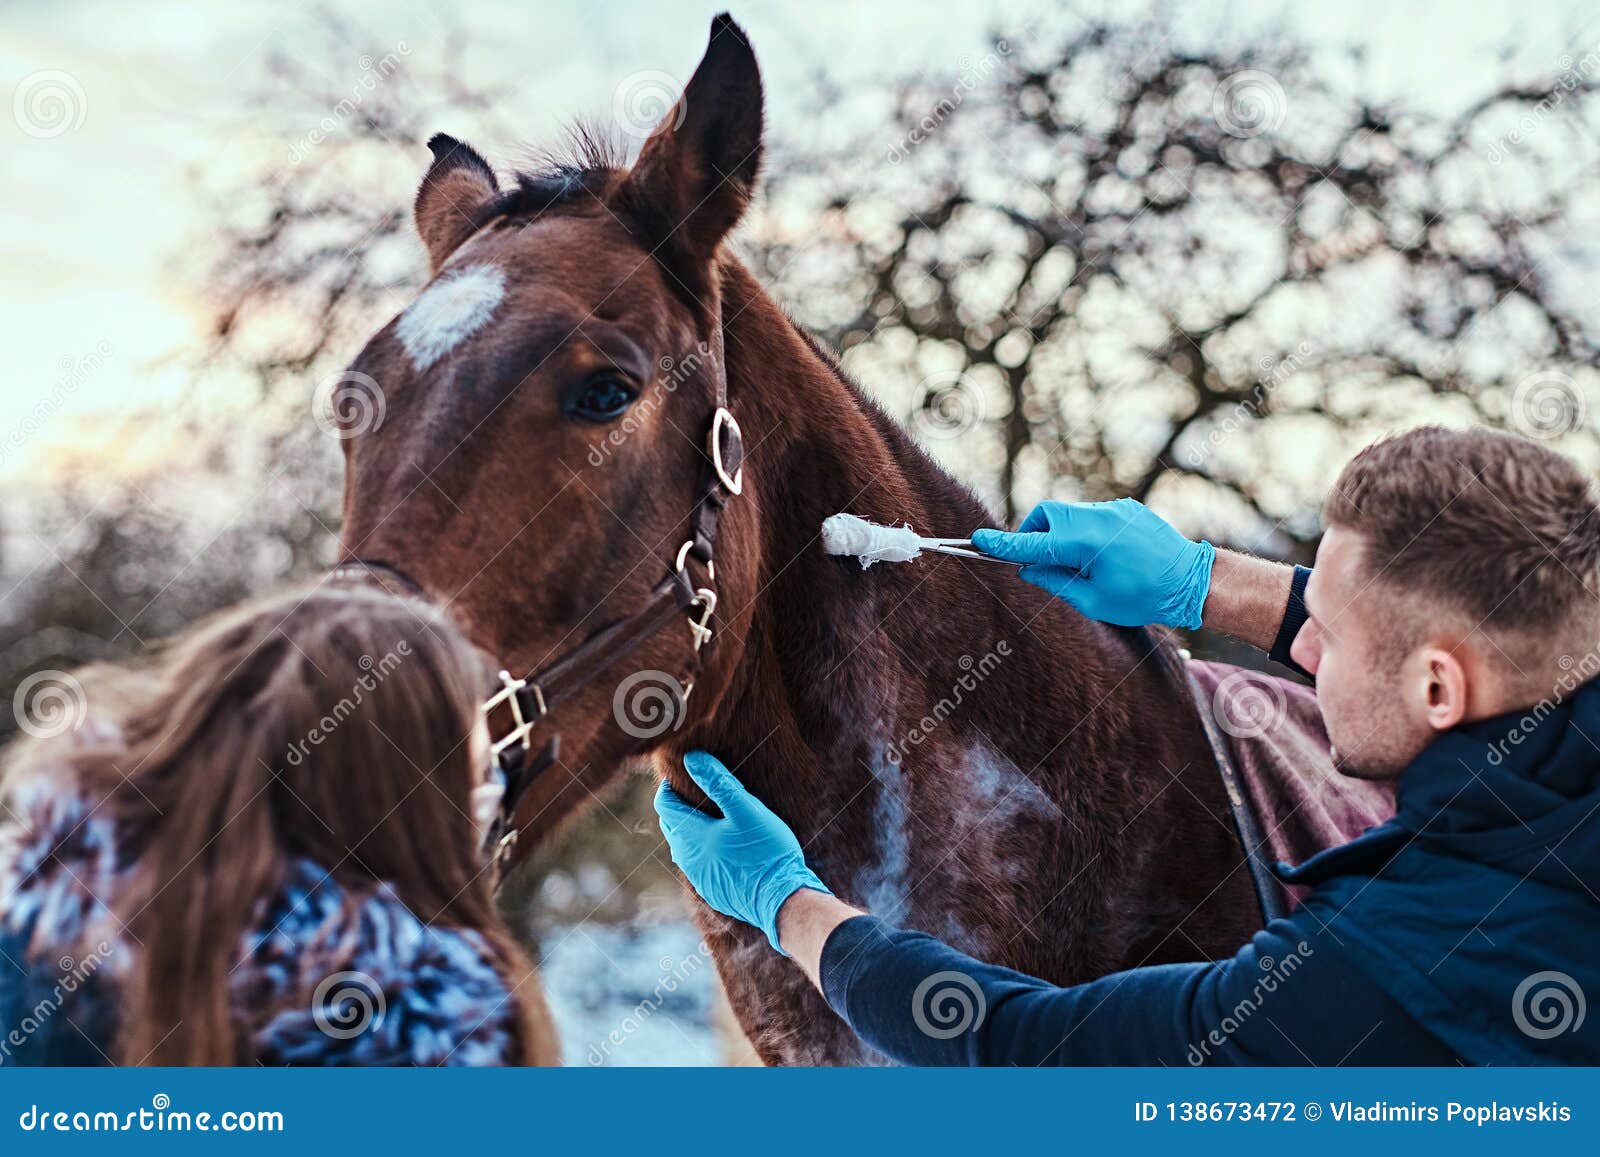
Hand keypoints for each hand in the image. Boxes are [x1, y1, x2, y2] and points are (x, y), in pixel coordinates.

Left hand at [654, 750, 830, 953]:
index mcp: (691, 835)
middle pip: (671, 825)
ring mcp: (699, 877)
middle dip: (679, 806)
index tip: (687, 774)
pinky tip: (724, 845)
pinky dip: (702, 850)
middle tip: (699, 791)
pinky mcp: (712, 890)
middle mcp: (688, 858)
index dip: (669, 787)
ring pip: (683, 846)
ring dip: (690, 829)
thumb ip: (719, 783)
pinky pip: (697, 865)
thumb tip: (692, 758)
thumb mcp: (747, 810)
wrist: (781, 899)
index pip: (664, 804)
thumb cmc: (766, 851)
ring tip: (713, 816)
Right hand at [971, 498, 1214, 628]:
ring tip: (1080, 564)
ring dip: (1060, 535)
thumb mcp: (1093, 601)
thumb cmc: (1144, 598)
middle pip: (1046, 517)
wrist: (1192, 580)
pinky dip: (1084, 533)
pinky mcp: (1124, 508)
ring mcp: (1112, 509)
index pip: (1033, 544)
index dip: (1003, 545)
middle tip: (1039, 562)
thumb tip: (1028, 568)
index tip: (977, 540)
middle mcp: (1096, 518)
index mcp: (1086, 544)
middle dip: (1034, 535)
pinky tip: (1105, 556)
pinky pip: (1090, 516)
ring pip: (1067, 515)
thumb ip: (1055, 581)